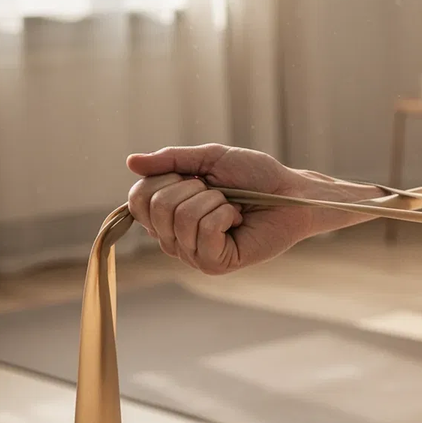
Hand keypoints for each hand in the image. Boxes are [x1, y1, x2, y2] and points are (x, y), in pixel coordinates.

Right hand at [126, 144, 315, 274]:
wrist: (290, 191)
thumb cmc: (254, 175)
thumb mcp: (210, 158)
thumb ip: (171, 160)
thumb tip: (131, 162)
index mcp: (167, 213)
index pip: (137, 198)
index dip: (163, 179)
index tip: (194, 177)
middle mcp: (174, 237)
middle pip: (156, 208)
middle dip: (192, 188)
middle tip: (219, 193)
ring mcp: (193, 254)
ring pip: (181, 218)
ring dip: (214, 201)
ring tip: (231, 207)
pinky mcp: (214, 264)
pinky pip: (204, 232)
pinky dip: (224, 215)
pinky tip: (237, 220)